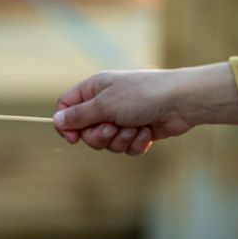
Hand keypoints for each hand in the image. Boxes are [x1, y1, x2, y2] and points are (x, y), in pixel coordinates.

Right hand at [53, 63, 237, 155]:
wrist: (182, 101)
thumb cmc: (142, 95)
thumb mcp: (105, 104)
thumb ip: (79, 115)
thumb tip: (56, 121)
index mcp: (94, 90)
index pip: (66, 108)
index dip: (67, 125)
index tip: (73, 138)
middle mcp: (105, 104)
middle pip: (86, 131)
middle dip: (100, 136)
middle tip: (113, 128)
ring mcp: (122, 119)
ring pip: (106, 143)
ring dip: (120, 139)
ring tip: (135, 127)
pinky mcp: (136, 132)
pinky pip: (125, 148)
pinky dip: (135, 143)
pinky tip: (147, 133)